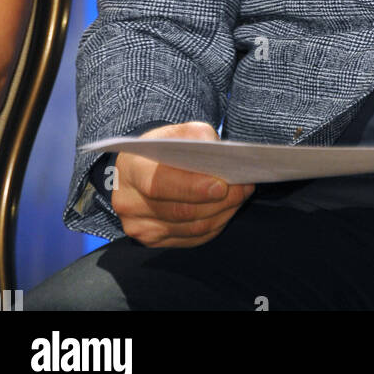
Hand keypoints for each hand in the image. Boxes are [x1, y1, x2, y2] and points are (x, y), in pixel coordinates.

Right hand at [110, 121, 254, 248]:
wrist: (141, 170)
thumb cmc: (163, 148)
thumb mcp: (176, 131)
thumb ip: (196, 135)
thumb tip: (218, 152)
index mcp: (130, 169)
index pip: (159, 184)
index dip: (192, 188)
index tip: (221, 185)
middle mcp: (129, 202)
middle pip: (179, 211)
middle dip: (218, 201)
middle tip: (244, 187)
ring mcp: (139, 227)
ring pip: (190, 228)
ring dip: (222, 213)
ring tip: (241, 195)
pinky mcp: (152, 241)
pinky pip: (192, 238)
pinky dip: (215, 224)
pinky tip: (227, 209)